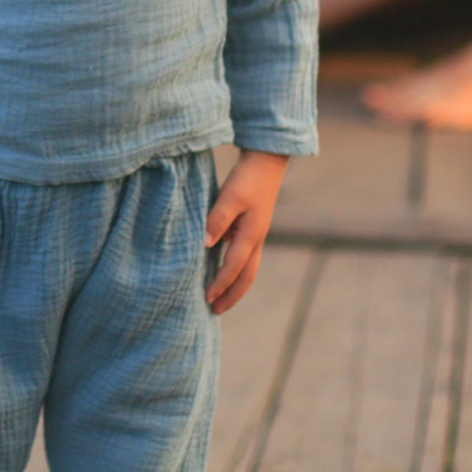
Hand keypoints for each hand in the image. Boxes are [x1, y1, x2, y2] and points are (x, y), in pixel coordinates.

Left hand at [205, 152, 286, 313]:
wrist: (266, 161)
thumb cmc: (247, 178)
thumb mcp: (230, 197)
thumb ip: (217, 220)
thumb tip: (206, 245)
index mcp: (251, 235)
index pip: (233, 268)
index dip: (220, 284)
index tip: (207, 299)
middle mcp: (256, 239)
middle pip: (246, 276)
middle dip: (232, 295)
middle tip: (216, 311)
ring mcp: (256, 234)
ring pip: (248, 268)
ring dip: (235, 285)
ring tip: (221, 298)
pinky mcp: (253, 227)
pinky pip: (245, 257)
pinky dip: (235, 269)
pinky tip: (222, 268)